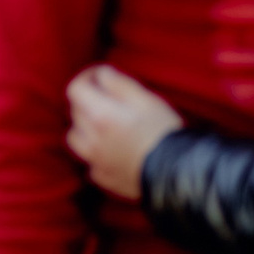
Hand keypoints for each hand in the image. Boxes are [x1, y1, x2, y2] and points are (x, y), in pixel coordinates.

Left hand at [65, 64, 181, 199]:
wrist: (179, 174)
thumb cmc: (164, 132)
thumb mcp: (145, 98)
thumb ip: (117, 82)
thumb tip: (100, 74)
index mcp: (99, 115)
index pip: (75, 88)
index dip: (86, 77)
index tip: (99, 75)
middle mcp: (90, 139)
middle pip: (75, 111)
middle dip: (87, 99)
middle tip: (109, 98)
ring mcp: (95, 161)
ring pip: (76, 137)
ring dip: (85, 127)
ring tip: (105, 125)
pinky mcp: (105, 178)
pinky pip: (91, 162)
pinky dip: (97, 154)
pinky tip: (113, 151)